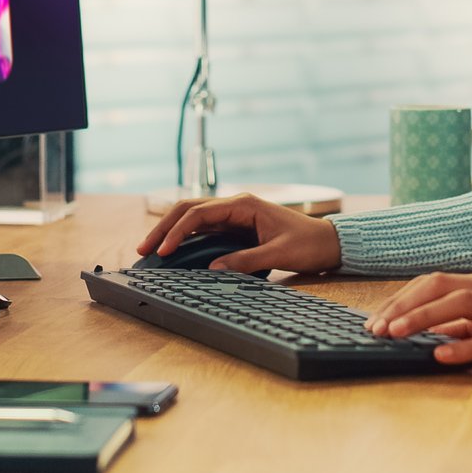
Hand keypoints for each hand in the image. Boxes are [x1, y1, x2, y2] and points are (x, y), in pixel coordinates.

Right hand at [137, 193, 343, 274]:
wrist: (328, 242)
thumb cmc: (307, 243)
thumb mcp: (278, 254)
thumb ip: (246, 261)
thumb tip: (213, 269)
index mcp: (244, 204)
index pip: (200, 212)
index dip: (177, 230)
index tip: (163, 249)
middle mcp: (235, 205)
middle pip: (189, 210)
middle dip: (164, 227)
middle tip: (143, 248)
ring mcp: (234, 216)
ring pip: (193, 218)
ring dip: (171, 231)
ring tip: (150, 249)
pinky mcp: (235, 227)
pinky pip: (204, 229)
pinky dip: (185, 238)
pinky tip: (173, 250)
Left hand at [363, 271, 471, 365]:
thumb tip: (435, 334)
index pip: (434, 282)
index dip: (402, 298)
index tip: (376, 316)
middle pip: (438, 287)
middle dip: (402, 305)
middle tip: (374, 328)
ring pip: (459, 305)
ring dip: (422, 318)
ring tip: (394, 334)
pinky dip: (464, 345)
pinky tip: (441, 355)